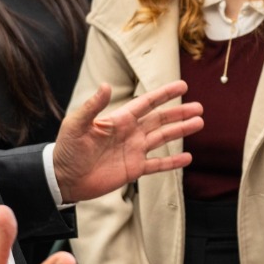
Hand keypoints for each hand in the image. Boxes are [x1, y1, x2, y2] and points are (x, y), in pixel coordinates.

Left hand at [52, 79, 202, 204]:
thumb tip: (106, 85)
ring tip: (199, 124)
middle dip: (179, 113)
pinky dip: (172, 162)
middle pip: (160, 120)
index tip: (182, 86)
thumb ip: (93, 106)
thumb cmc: (67, 149)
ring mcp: (134, 151)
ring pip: (163, 139)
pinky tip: (187, 158)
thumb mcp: (76, 124)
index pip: (147, 103)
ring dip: (180, 131)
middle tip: (199, 107)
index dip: (164, 94)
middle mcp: (130, 133)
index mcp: (119, 120)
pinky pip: (157, 165)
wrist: (64, 178)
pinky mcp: (134, 169)